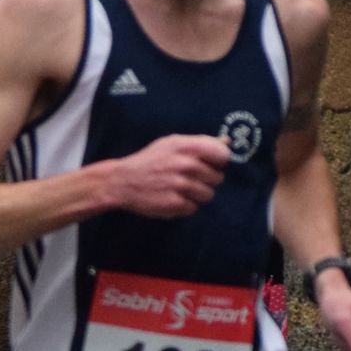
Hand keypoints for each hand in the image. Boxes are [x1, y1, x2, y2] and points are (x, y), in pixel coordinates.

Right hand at [103, 132, 229, 217]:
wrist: (123, 181)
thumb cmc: (150, 160)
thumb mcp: (172, 143)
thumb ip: (200, 143)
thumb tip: (227, 142)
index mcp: (187, 146)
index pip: (223, 155)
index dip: (219, 161)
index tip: (210, 164)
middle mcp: (186, 165)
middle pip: (218, 178)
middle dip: (207, 180)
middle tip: (189, 178)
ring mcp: (181, 186)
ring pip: (208, 195)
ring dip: (197, 195)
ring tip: (180, 189)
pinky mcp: (175, 204)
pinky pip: (194, 208)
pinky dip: (185, 206)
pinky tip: (172, 198)